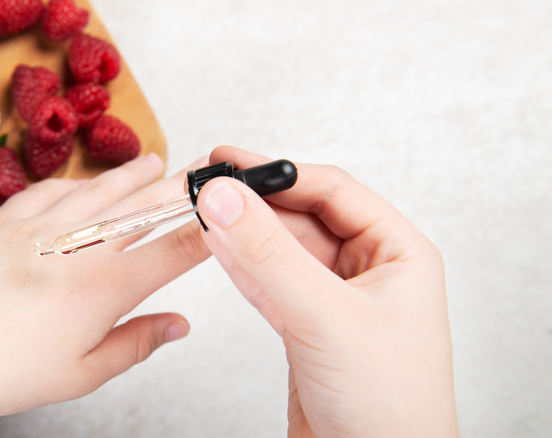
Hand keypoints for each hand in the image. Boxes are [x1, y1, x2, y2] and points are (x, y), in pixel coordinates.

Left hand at [0, 154, 209, 436]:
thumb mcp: (81, 373)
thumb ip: (136, 343)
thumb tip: (177, 326)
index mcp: (103, 287)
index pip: (171, 252)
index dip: (205, 234)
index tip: (223, 221)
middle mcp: (74, 246)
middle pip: (142, 208)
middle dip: (180, 189)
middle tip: (204, 172)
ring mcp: (37, 227)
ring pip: (99, 190)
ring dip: (133, 176)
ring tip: (156, 164)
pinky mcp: (2, 220)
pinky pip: (49, 189)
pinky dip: (76, 183)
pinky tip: (85, 182)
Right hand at [196, 146, 458, 436]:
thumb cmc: (391, 407)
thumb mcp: (326, 316)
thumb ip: (271, 254)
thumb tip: (227, 198)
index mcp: (397, 253)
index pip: (333, 190)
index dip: (279, 172)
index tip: (231, 161)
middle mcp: (367, 270)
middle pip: (303, 217)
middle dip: (256, 202)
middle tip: (208, 185)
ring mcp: (334, 299)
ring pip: (282, 250)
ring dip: (244, 232)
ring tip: (203, 209)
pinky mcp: (307, 327)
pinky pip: (271, 284)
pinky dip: (242, 266)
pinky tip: (217, 246)